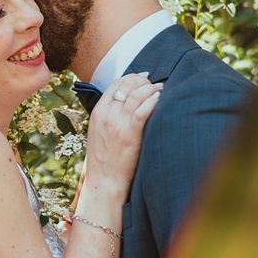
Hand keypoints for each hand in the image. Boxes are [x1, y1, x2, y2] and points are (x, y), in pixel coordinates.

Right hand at [84, 73, 161, 197]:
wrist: (104, 180)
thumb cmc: (103, 159)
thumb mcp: (98, 132)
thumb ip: (107, 115)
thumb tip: (123, 101)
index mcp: (97, 112)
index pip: (114, 85)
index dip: (130, 78)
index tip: (142, 77)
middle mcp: (106, 115)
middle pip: (126, 86)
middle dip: (142, 81)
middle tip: (153, 83)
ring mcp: (117, 124)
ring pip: (136, 96)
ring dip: (151, 89)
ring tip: (160, 89)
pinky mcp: (130, 134)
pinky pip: (142, 110)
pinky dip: (152, 101)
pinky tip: (159, 99)